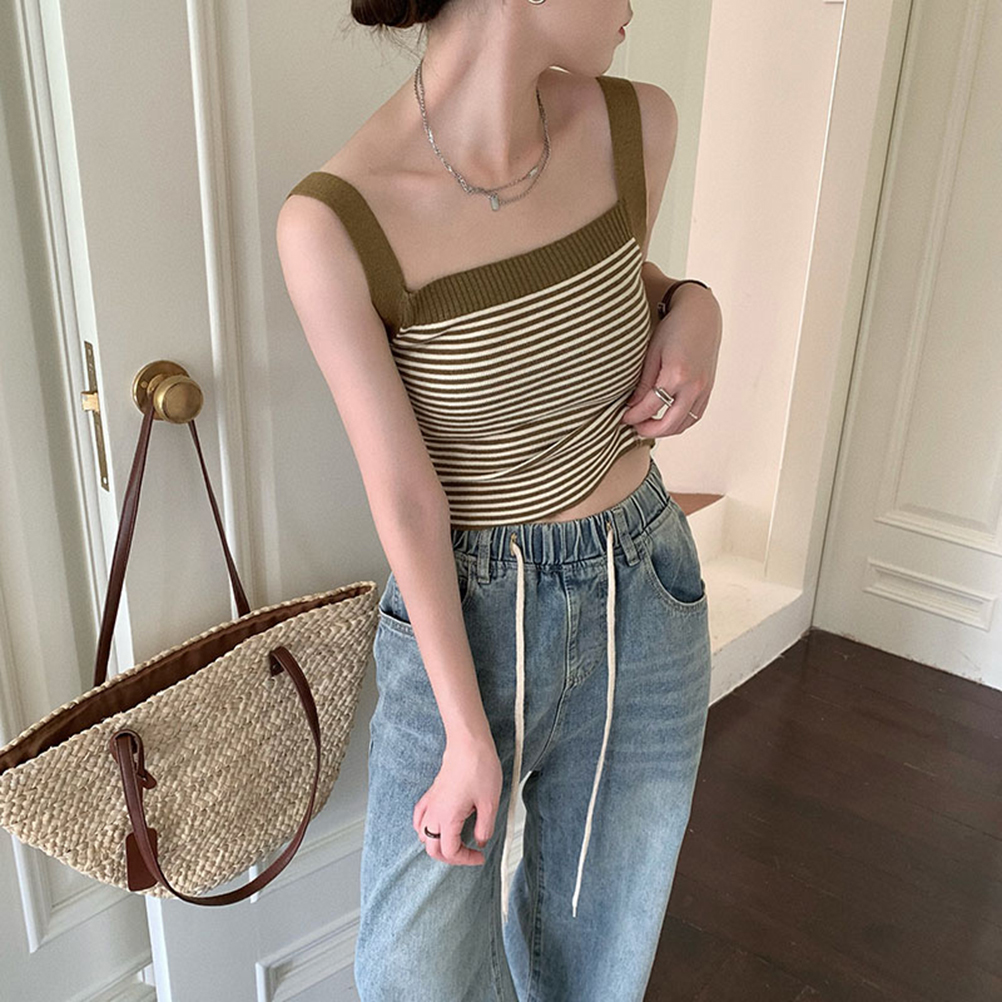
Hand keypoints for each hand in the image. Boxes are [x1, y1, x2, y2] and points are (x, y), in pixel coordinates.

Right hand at [413, 731, 501, 865]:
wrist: (469, 743)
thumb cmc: (479, 768)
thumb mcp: (490, 803)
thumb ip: (485, 828)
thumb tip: (481, 841)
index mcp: (447, 818)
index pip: (449, 852)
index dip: (466, 859)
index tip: (480, 855)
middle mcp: (434, 812)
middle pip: (432, 848)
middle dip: (450, 857)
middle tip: (468, 854)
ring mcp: (431, 802)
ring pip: (422, 834)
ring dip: (436, 844)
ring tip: (454, 843)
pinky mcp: (432, 793)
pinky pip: (419, 817)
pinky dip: (424, 827)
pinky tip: (435, 826)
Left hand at [620, 285, 721, 437]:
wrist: (701, 315)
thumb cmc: (675, 328)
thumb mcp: (652, 353)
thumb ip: (643, 383)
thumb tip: (632, 406)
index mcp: (676, 375)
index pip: (650, 407)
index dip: (633, 416)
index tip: (622, 418)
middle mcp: (693, 386)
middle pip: (669, 424)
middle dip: (648, 430)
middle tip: (633, 428)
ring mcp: (704, 389)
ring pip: (684, 424)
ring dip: (665, 430)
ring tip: (648, 425)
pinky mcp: (708, 389)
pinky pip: (695, 416)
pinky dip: (679, 422)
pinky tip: (666, 419)